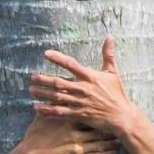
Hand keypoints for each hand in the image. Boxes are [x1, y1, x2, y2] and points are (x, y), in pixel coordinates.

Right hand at [10, 111, 120, 153]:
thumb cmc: (36, 136)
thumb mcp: (43, 118)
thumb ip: (51, 107)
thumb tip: (54, 95)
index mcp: (69, 120)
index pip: (88, 112)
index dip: (100, 111)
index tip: (109, 107)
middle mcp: (76, 132)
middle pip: (98, 127)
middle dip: (111, 125)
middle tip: (121, 122)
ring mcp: (79, 146)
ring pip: (101, 142)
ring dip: (112, 140)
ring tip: (122, 137)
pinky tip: (115, 152)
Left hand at [28, 39, 147, 141]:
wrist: (122, 116)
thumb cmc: (117, 94)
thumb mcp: (113, 72)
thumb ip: (108, 54)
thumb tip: (109, 37)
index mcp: (91, 77)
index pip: (71, 64)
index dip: (58, 58)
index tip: (46, 54)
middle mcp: (83, 89)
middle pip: (59, 82)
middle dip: (44, 79)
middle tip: (32, 77)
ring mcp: (80, 102)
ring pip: (57, 97)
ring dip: (43, 94)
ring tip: (31, 90)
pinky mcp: (79, 115)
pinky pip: (60, 112)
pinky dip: (48, 110)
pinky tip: (37, 108)